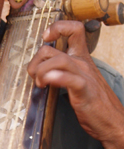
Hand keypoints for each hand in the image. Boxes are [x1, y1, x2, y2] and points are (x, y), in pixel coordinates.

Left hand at [27, 20, 123, 143]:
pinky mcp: (85, 91)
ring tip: (40, 83)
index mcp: (81, 58)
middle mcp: (82, 63)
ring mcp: (84, 76)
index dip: (57, 28)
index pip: (74, 29)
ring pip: (58, 61)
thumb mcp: (78, 79)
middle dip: (35, 62)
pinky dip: (56, 77)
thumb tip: (42, 67)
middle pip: (51, 49)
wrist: (113, 120)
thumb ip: (63, 69)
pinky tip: (48, 82)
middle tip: (34, 76)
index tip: (46, 38)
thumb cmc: (94, 101)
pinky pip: (70, 79)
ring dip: (41, 71)